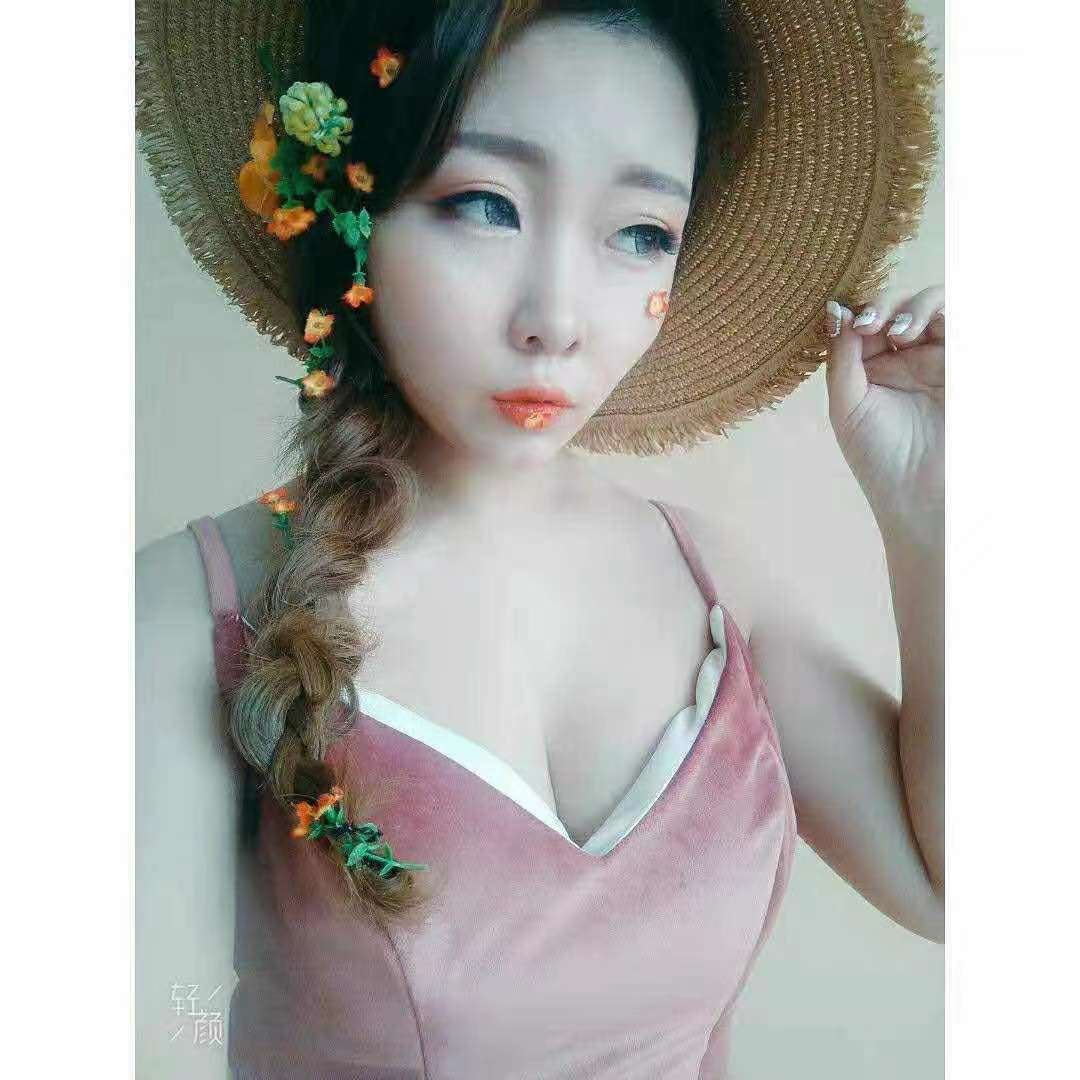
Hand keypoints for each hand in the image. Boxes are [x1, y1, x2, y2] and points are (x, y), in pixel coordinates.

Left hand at [823, 284, 944, 543]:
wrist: (920, 493)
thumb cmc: (878, 457)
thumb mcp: (847, 404)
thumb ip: (842, 356)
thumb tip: (837, 308)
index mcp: (872, 367)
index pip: (864, 320)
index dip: (856, 311)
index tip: (843, 319)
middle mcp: (905, 358)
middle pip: (897, 305)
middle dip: (883, 304)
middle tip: (870, 324)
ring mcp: (938, 359)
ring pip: (932, 306)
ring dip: (914, 305)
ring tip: (898, 331)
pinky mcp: (965, 365)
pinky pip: (961, 324)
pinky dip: (941, 315)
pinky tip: (918, 332)